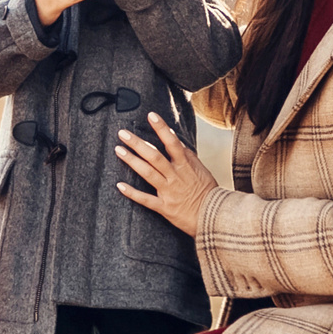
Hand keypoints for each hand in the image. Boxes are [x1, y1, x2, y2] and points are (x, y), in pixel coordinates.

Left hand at [114, 112, 217, 236]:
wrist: (214, 217)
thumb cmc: (208, 193)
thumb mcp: (201, 170)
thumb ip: (187, 156)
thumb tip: (176, 140)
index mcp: (186, 165)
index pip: (172, 142)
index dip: (162, 128)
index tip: (151, 116)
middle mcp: (176, 176)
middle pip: (154, 156)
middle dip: (137, 143)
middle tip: (122, 133)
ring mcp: (169, 191)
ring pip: (148, 173)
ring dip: (132, 161)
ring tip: (118, 150)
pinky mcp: (165, 207)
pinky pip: (146, 199)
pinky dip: (132, 193)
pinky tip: (119, 185)